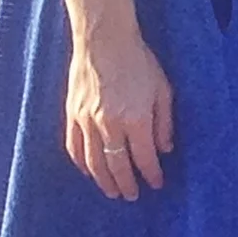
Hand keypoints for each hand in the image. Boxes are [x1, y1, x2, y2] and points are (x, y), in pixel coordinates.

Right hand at [64, 24, 174, 199]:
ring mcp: (87, 121)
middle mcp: (110, 124)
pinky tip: (89, 172)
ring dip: (103, 181)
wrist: (104, 40)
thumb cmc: (139, 61)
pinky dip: (81, 164)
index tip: (157, 184)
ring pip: (94, 162)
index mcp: (136, 118)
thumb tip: (165, 149)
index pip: (144, 158)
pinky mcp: (72, 115)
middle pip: (117, 166)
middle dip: (127, 184)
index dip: (151, 174)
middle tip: (132, 196)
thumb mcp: (163, 89)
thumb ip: (164, 122)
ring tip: (112, 192)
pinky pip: (75, 147)